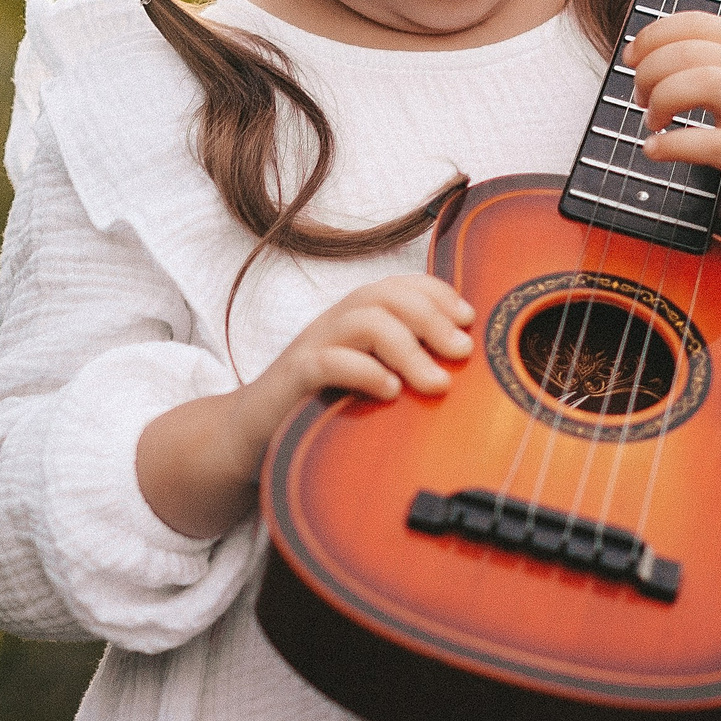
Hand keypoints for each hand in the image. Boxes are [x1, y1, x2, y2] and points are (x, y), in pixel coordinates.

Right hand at [137, 274, 473, 538]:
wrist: (250, 435)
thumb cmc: (319, 407)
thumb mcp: (366, 380)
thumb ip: (402, 369)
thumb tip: (460, 374)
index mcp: (354, 317)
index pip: (399, 285)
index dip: (437, 293)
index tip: (469, 320)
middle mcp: (335, 322)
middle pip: (386, 296)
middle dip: (431, 318)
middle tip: (461, 352)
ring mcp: (313, 345)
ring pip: (363, 321)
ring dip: (408, 349)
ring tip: (436, 383)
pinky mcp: (294, 377)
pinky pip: (329, 361)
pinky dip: (364, 371)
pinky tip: (390, 392)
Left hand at [620, 0, 720, 253]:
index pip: (701, 24)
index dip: (658, 33)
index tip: (633, 57)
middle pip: (697, 50)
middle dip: (653, 69)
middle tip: (642, 97)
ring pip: (708, 83)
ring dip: (665, 98)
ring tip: (652, 119)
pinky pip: (711, 143)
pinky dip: (674, 144)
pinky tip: (655, 149)